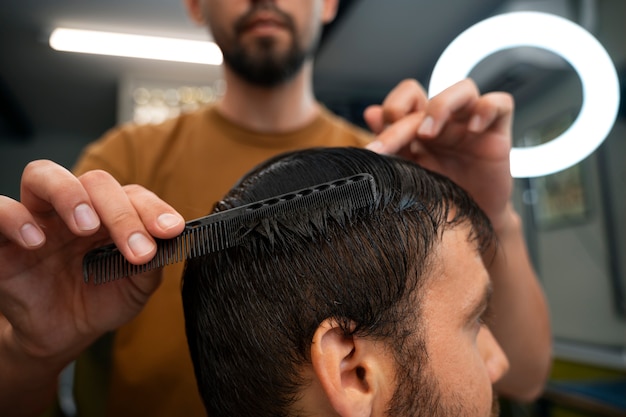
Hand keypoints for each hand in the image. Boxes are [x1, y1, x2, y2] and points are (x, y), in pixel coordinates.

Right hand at [0, 160, 184, 363]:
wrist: (64, 334)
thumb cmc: (102, 300)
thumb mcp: (136, 286)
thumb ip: (152, 262)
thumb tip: (170, 241)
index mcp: (111, 215)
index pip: (132, 194)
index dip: (154, 209)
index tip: (170, 231)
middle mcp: (76, 209)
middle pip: (95, 181)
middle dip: (120, 211)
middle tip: (136, 247)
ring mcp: (38, 219)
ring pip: (43, 175)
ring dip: (69, 195)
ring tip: (86, 227)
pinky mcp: (3, 241)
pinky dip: (15, 218)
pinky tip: (36, 241)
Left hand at [364, 78, 513, 230]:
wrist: (470, 224)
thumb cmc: (439, 197)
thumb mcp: (409, 173)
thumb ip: (392, 144)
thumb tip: (371, 112)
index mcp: (419, 126)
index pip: (402, 100)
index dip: (388, 113)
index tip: (376, 148)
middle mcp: (445, 120)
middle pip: (423, 95)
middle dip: (401, 120)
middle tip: (389, 146)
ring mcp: (471, 123)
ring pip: (463, 89)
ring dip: (440, 106)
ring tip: (427, 133)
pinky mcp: (498, 133)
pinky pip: (501, 104)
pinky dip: (487, 109)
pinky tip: (473, 128)